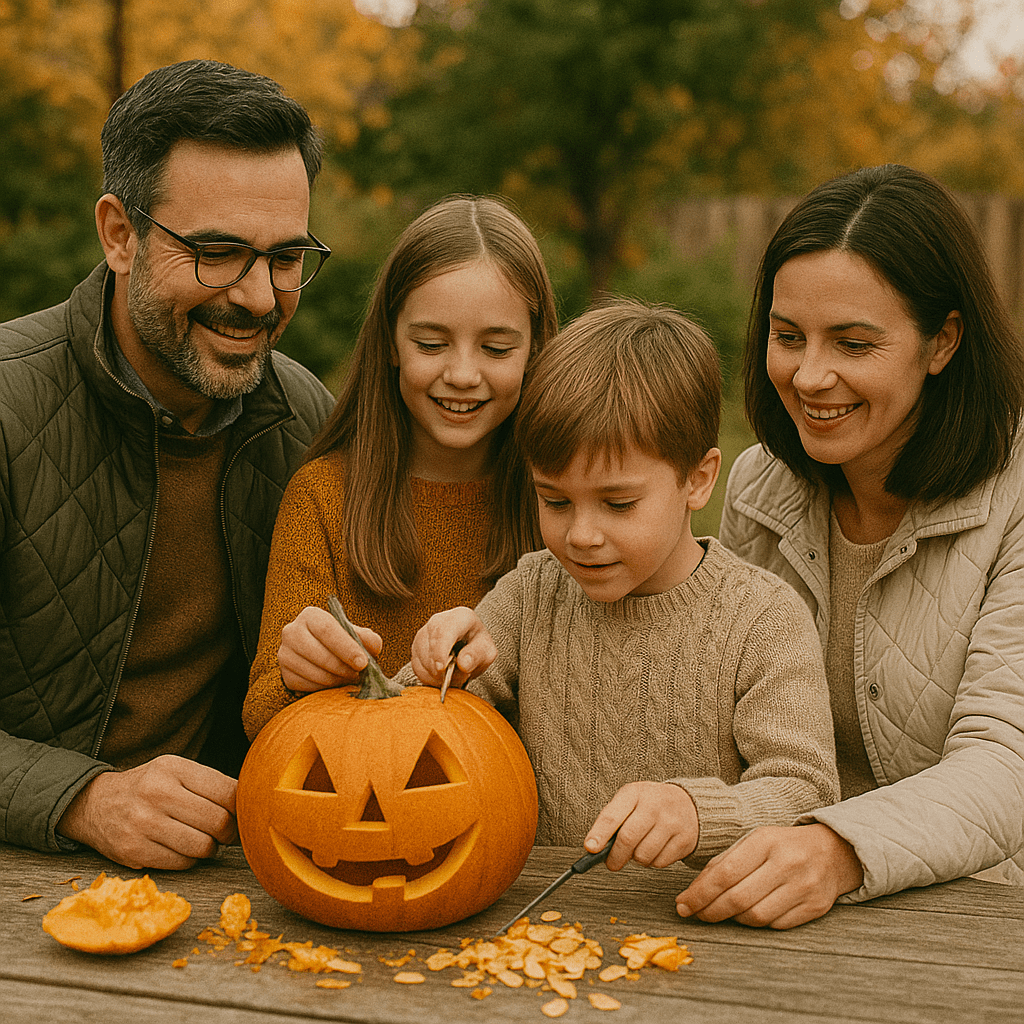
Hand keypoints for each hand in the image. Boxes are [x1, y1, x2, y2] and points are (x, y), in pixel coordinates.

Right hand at [56, 755, 238, 869]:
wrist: (95, 804)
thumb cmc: (149, 787)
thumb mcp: (176, 771)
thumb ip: (211, 784)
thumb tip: (251, 804)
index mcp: (173, 768)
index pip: (227, 791)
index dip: (242, 808)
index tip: (242, 814)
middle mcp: (157, 793)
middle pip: (218, 822)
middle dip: (229, 833)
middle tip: (226, 833)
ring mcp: (143, 823)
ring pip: (202, 847)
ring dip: (210, 849)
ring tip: (203, 841)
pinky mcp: (133, 850)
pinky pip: (182, 863)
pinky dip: (189, 860)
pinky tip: (182, 849)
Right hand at [278, 605, 382, 692]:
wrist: (323, 652)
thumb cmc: (342, 640)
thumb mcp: (356, 633)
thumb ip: (368, 639)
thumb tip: (373, 649)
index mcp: (310, 616)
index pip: (327, 630)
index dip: (346, 648)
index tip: (363, 663)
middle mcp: (292, 632)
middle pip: (319, 654)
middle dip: (343, 667)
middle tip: (359, 675)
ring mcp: (285, 654)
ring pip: (314, 673)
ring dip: (337, 680)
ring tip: (350, 678)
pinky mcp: (285, 674)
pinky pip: (307, 686)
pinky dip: (325, 689)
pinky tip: (336, 683)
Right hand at [410, 607, 495, 687]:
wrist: (469, 647)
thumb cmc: (478, 647)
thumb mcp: (486, 652)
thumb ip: (477, 656)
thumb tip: (463, 663)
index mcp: (461, 617)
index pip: (444, 631)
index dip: (440, 651)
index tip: (441, 668)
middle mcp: (439, 621)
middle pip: (429, 645)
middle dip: (439, 667)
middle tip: (454, 678)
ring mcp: (425, 633)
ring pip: (420, 657)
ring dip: (434, 674)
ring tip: (451, 676)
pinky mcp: (416, 647)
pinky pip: (416, 665)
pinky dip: (427, 676)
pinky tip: (440, 676)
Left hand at [584, 782, 698, 870]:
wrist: (688, 803)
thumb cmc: (650, 804)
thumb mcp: (630, 800)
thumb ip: (613, 820)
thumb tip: (595, 847)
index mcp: (635, 793)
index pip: (612, 815)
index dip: (599, 834)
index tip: (590, 848)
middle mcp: (654, 805)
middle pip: (627, 839)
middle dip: (615, 856)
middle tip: (612, 863)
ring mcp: (671, 822)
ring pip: (643, 855)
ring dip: (636, 859)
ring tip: (639, 849)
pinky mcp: (684, 839)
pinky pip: (660, 863)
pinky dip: (652, 862)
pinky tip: (655, 849)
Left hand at [674, 823, 864, 929]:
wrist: (832, 851)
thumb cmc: (782, 846)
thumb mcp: (753, 841)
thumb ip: (724, 863)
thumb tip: (692, 893)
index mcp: (766, 841)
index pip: (725, 873)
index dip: (700, 893)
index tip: (683, 904)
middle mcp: (787, 863)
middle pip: (738, 898)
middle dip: (710, 910)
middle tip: (696, 914)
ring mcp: (803, 887)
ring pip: (756, 916)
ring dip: (733, 919)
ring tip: (722, 912)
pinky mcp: (815, 907)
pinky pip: (776, 925)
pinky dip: (757, 924)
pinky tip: (748, 915)